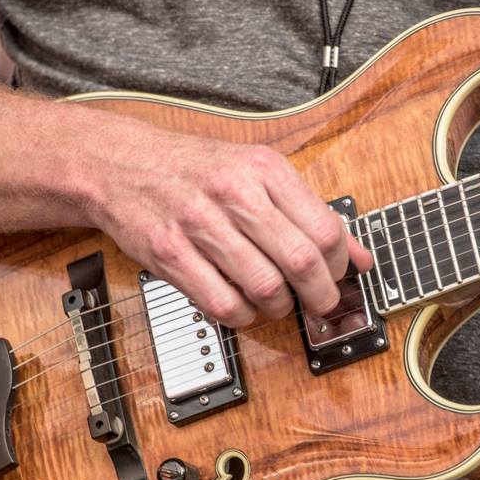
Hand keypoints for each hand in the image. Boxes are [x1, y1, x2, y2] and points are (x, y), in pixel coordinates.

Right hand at [93, 125, 372, 327]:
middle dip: (320, 295)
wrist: (120, 163)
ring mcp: (199, 223)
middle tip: (318, 303)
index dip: (339, 265)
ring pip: (265, 287)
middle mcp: (233, 192)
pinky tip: (241, 306)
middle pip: (301, 261)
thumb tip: (359, 256)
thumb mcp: (255, 173)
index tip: (337, 276)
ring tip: (276, 304)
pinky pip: (222, 303)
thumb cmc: (194, 171)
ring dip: (279, 308)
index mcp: (262, 168)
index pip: (325, 228)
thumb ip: (308, 212)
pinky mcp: (169, 253)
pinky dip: (241, 316)